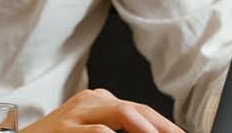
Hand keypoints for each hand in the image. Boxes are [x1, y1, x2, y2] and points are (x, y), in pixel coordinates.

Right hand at [19, 88, 182, 132]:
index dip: (167, 127)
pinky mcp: (64, 129)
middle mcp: (90, 101)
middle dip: (164, 128)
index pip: (142, 111)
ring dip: (148, 130)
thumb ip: (115, 130)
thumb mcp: (87, 131)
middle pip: (138, 110)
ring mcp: (75, 114)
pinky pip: (99, 132)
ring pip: (123, 114)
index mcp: (99, 102)